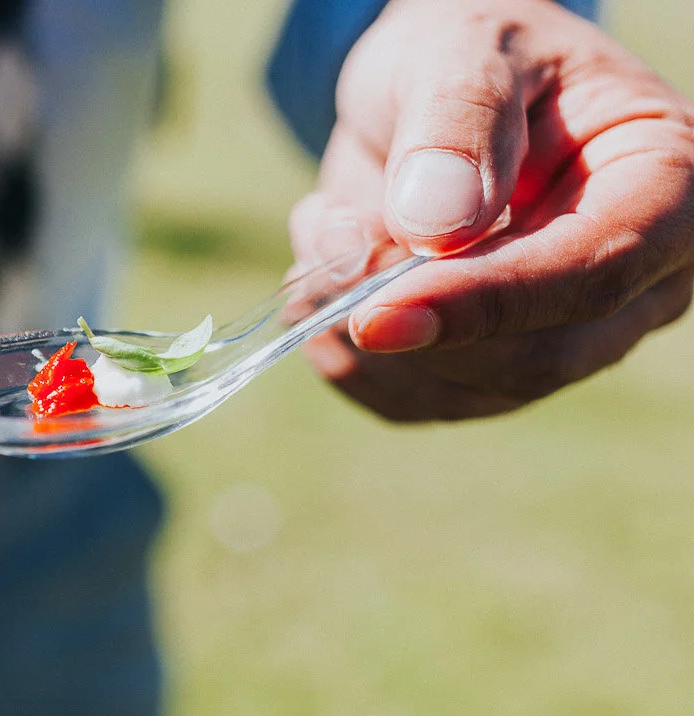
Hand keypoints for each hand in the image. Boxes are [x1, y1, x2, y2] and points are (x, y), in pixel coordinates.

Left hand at [289, 0, 693, 421]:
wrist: (427, 92)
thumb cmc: (465, 56)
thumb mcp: (462, 49)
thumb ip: (459, 122)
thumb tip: (438, 226)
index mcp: (662, 182)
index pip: (595, 271)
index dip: (484, 301)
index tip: (376, 316)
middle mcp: (634, 278)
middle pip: (533, 353)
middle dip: (408, 311)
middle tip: (329, 232)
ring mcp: (567, 335)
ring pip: (466, 387)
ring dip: (362, 331)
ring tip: (325, 228)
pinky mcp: (494, 368)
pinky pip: (417, 400)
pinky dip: (348, 358)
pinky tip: (321, 286)